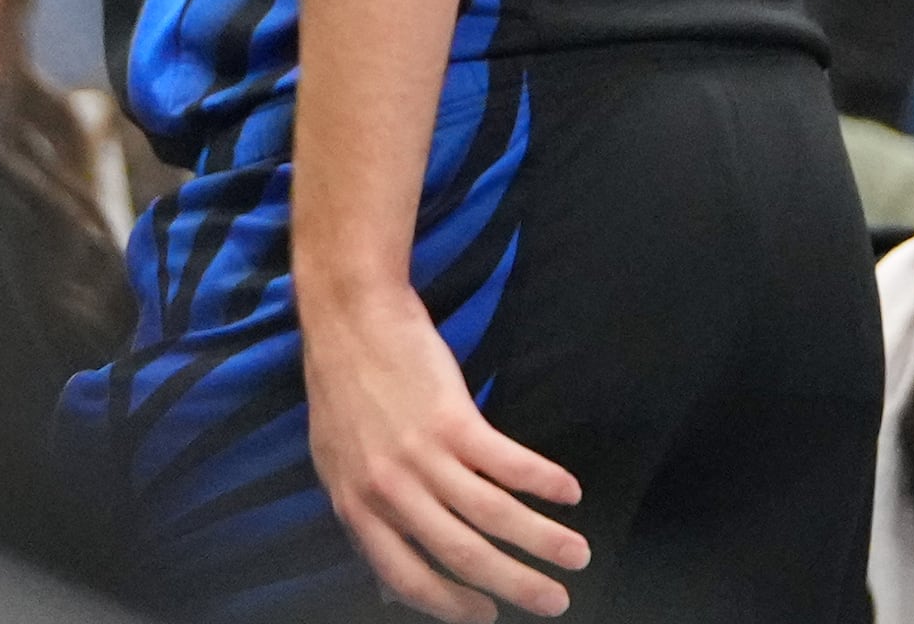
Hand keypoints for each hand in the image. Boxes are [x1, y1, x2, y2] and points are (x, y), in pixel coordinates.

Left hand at [301, 277, 588, 620]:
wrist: (350, 318)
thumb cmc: (343, 391)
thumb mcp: (335, 466)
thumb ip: (365, 520)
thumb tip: (385, 581)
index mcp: (357, 509)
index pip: (408, 579)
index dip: (451, 605)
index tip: (487, 614)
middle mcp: (391, 492)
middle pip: (463, 556)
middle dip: (516, 585)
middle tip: (554, 602)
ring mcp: (423, 456)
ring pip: (496, 515)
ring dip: (544, 540)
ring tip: (578, 555)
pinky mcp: (454, 420)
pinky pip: (510, 463)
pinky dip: (545, 482)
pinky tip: (570, 493)